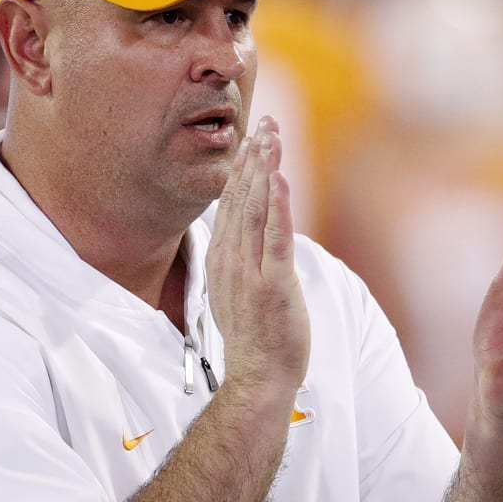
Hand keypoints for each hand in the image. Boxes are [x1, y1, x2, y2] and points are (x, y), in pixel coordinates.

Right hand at [207, 116, 308, 397]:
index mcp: (222, 260)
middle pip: (240, 199)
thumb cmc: (254, 339)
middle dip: (253, 158)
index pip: (230, 205)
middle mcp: (231, 261)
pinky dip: (278, 207)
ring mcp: (250, 273)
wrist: (258, 378)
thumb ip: (238, 261)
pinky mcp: (273, 285)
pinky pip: (276, 239)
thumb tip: (243, 238)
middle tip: (264, 123)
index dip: (241, 170)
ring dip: (264, 171)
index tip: (252, 140)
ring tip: (271, 137)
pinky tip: (280, 179)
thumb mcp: (236, 293)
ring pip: (256, 210)